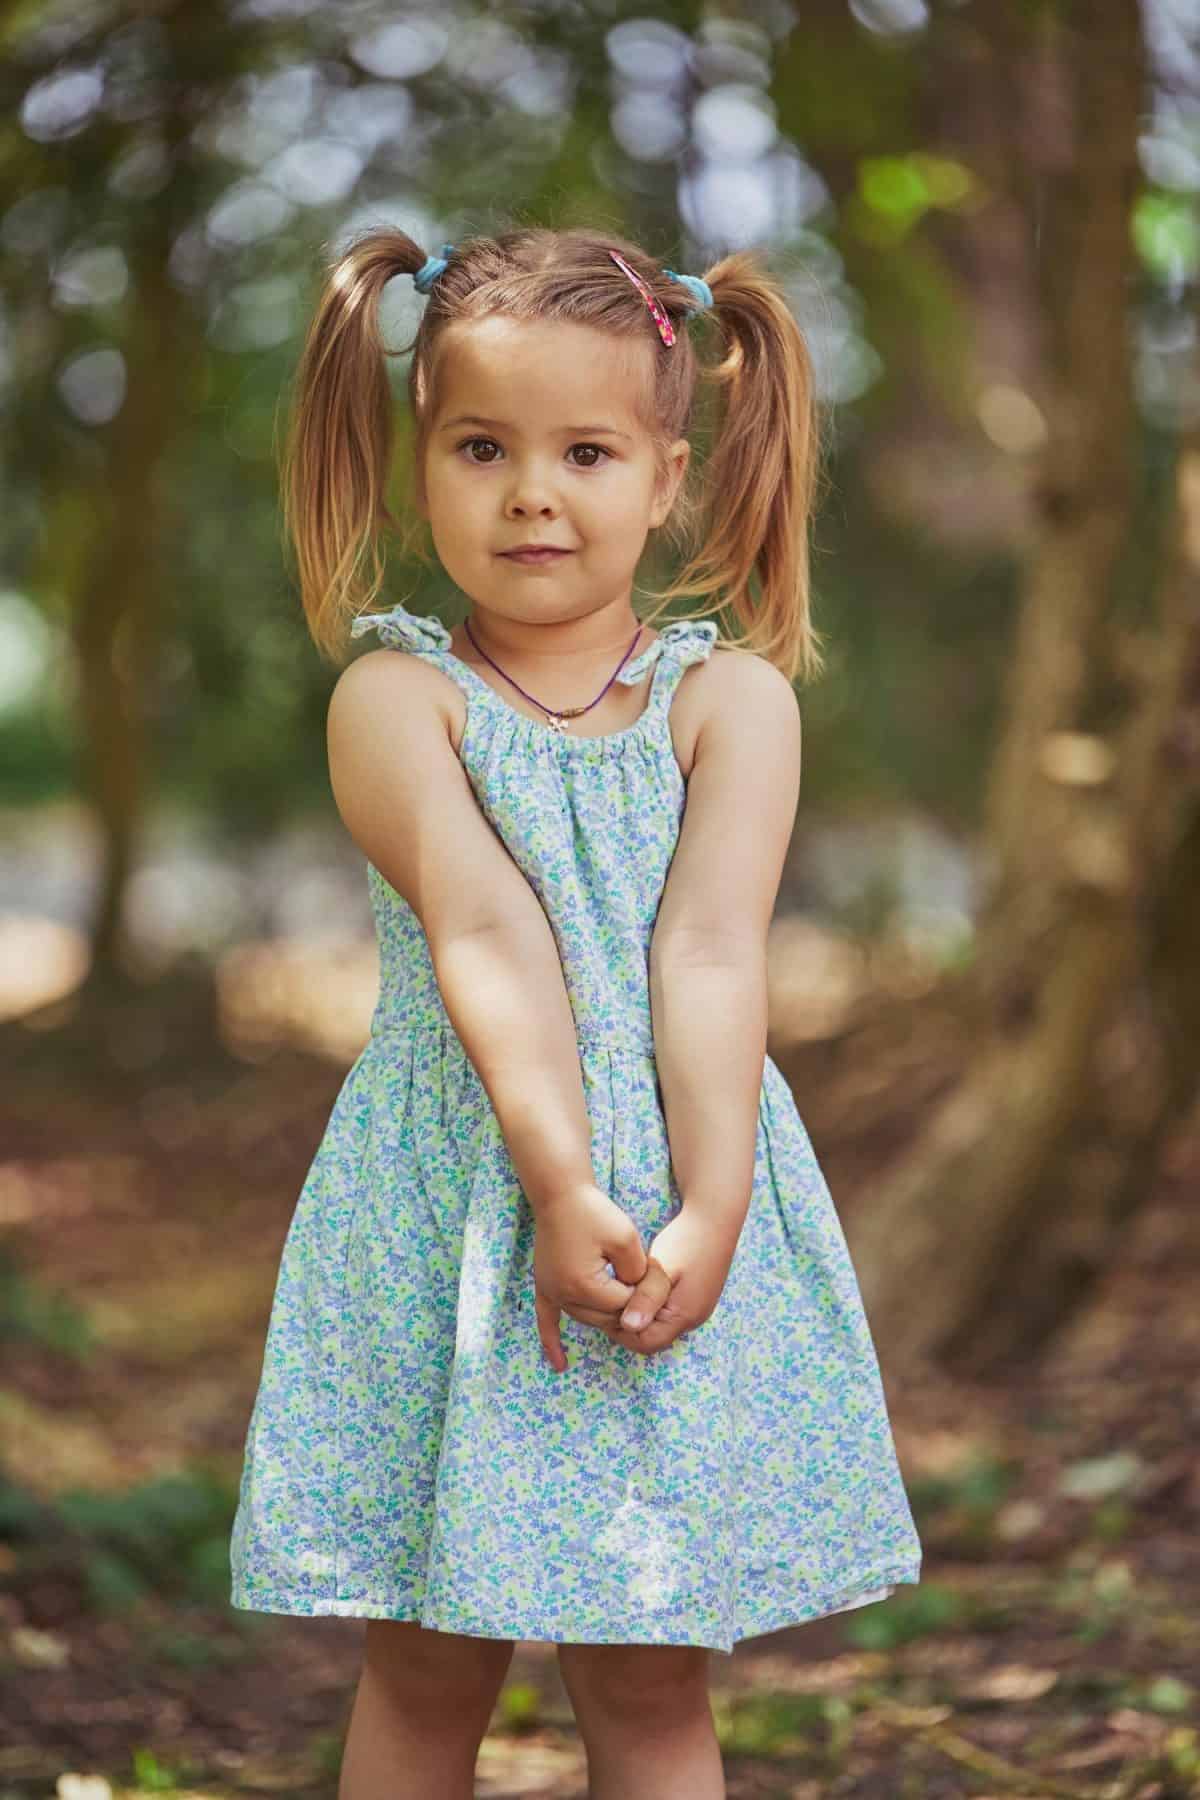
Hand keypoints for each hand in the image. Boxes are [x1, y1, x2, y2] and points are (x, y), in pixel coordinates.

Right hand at [533, 1183, 647, 1372]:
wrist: (560, 1193)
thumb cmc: (594, 1212)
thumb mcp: (627, 1239)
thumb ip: (637, 1273)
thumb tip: (640, 1297)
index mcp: (585, 1286)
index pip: (623, 1305)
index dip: (642, 1293)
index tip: (652, 1276)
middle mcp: (564, 1295)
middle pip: (605, 1317)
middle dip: (626, 1305)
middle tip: (642, 1286)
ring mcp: (551, 1292)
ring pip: (586, 1318)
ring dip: (605, 1316)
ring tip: (625, 1318)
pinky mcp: (544, 1286)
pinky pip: (547, 1320)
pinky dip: (552, 1342)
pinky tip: (559, 1364)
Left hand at [591, 1206, 742, 1356]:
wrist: (715, 1217)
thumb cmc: (687, 1240)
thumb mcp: (661, 1267)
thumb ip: (646, 1297)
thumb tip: (628, 1326)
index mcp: (685, 1316)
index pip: (645, 1343)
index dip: (620, 1330)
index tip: (604, 1307)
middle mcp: (693, 1318)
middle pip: (652, 1337)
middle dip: (627, 1323)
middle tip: (608, 1298)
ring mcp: (696, 1309)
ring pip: (659, 1325)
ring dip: (639, 1313)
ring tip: (621, 1290)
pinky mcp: (695, 1297)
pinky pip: (668, 1313)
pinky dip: (650, 1305)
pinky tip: (639, 1285)